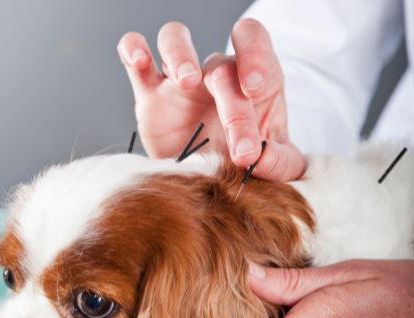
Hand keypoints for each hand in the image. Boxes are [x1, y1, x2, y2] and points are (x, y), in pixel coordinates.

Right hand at [117, 19, 304, 180]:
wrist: (207, 182)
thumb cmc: (241, 164)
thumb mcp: (275, 166)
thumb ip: (280, 161)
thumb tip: (264, 157)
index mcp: (250, 82)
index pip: (254, 43)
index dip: (255, 55)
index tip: (254, 88)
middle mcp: (216, 76)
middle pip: (220, 67)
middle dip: (234, 110)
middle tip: (241, 151)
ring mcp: (180, 82)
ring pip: (174, 38)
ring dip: (179, 53)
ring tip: (185, 82)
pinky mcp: (150, 96)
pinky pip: (134, 56)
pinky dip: (133, 49)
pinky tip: (139, 61)